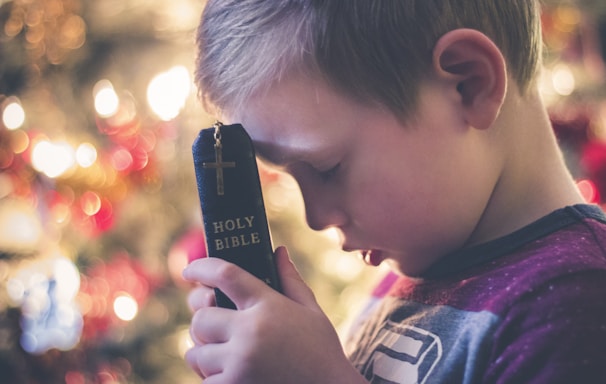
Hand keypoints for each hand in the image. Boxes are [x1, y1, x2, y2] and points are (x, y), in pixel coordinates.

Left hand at [182, 246, 366, 383]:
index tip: (190, 271)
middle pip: (201, 318)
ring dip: (205, 354)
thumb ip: (291, 280)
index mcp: (269, 306)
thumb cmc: (322, 353)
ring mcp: (239, 365)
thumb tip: (277, 251)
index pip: (226, 275)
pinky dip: (213, 380)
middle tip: (216, 329)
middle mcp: (250, 332)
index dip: (202, 268)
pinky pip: (204, 382)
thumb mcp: (312, 312)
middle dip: (205, 323)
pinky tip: (232, 376)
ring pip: (195, 353)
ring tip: (225, 357)